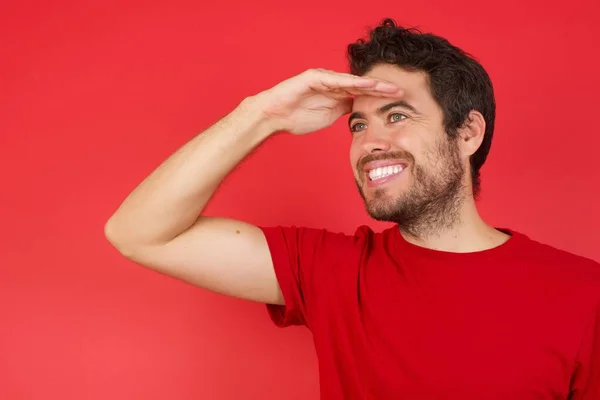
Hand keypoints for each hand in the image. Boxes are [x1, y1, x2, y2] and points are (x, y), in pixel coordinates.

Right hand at [254, 68, 402, 134]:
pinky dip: (351, 82)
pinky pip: (336, 80)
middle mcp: (333, 83)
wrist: (274, 117)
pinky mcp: (314, 77)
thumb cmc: (297, 117)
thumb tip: (360, 111)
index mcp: (337, 93)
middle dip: (381, 88)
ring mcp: (324, 79)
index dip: (380, 96)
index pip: (363, 93)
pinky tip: (366, 84)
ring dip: (371, 84)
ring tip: (388, 87)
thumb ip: (344, 110)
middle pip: (362, 85)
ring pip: (352, 81)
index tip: (398, 101)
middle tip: (400, 91)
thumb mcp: (329, 116)